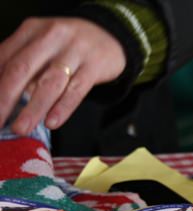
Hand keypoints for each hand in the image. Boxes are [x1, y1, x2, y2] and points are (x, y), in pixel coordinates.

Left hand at [0, 17, 125, 134]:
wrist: (111, 36)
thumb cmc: (70, 45)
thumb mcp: (42, 44)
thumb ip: (22, 62)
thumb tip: (3, 94)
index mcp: (32, 30)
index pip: (5, 58)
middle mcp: (51, 37)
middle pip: (22, 69)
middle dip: (6, 98)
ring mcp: (75, 51)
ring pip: (49, 82)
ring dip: (33, 108)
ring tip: (22, 128)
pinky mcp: (94, 66)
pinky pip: (77, 89)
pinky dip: (63, 107)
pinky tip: (52, 122)